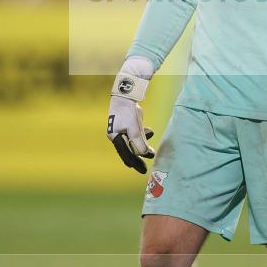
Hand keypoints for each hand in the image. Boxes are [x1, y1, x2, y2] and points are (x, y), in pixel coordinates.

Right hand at [107, 56, 155, 173]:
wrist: (126, 95)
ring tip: (151, 151)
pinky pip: (136, 133)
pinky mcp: (129, 123)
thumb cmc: (127, 112)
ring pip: (134, 142)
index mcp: (115, 138)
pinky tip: (150, 132)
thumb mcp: (134, 129)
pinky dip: (143, 135)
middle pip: (129, 150)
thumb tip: (144, 154)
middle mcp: (117, 135)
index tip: (143, 171)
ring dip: (143, 146)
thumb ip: (138, 142)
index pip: (126, 155)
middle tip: (146, 168)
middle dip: (139, 157)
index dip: (135, 163)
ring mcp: (122, 129)